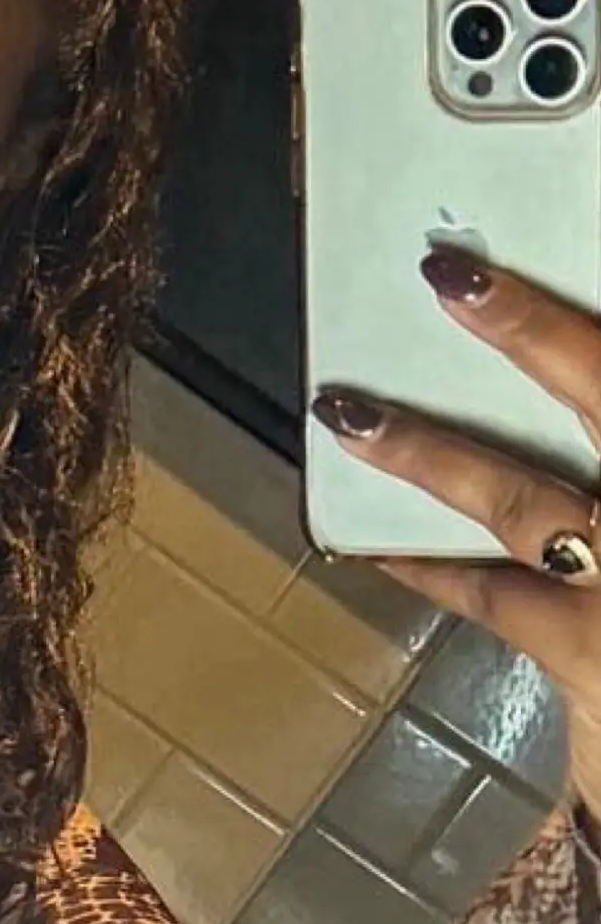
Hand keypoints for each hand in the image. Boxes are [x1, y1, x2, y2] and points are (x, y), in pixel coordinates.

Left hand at [314, 243, 600, 820]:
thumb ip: (586, 442)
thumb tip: (548, 413)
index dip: (564, 320)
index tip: (485, 271)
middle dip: (534, 332)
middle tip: (448, 274)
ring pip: (520, 497)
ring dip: (427, 452)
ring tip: (347, 412)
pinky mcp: (592, 652)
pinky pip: (488, 592)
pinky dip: (424, 563)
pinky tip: (368, 544)